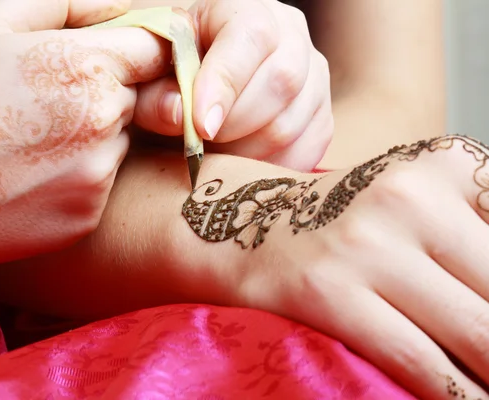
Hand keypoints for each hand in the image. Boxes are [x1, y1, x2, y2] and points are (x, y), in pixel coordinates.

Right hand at [0, 0, 169, 289]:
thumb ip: (69, 4)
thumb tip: (125, 8)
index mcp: (84, 66)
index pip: (156, 48)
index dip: (135, 50)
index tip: (106, 57)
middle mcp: (103, 123)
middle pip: (136, 96)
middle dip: (105, 93)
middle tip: (42, 104)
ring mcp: (97, 175)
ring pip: (119, 141)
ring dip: (91, 137)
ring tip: (29, 142)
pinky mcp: (88, 215)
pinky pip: (101, 183)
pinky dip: (77, 176)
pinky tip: (30, 174)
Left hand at [133, 0, 332, 170]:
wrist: (200, 88)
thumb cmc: (173, 76)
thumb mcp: (153, 75)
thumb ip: (156, 94)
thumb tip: (179, 115)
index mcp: (246, 8)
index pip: (251, 36)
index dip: (226, 84)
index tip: (201, 126)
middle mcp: (292, 35)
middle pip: (281, 82)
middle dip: (234, 125)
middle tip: (201, 144)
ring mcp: (314, 77)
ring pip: (292, 123)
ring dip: (248, 152)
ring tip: (216, 155)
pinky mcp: (321, 115)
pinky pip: (307, 150)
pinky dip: (271, 168)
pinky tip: (242, 167)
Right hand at [196, 135, 487, 398]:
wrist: (248, 223)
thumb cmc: (345, 220)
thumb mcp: (417, 200)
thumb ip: (475, 238)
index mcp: (445, 164)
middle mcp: (409, 194)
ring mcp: (365, 243)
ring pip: (478, 334)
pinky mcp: (328, 291)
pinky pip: (420, 362)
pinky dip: (457, 394)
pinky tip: (467, 399)